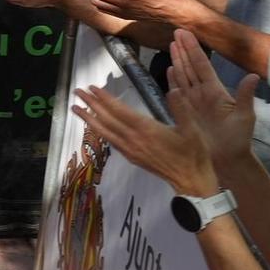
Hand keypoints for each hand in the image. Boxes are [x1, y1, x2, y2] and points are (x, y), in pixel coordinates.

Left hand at [71, 86, 219, 198]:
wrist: (190, 180)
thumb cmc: (193, 154)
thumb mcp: (192, 129)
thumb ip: (181, 108)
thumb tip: (172, 90)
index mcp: (147, 130)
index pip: (119, 111)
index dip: (105, 99)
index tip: (92, 88)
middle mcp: (133, 139)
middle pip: (107, 119)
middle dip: (91, 104)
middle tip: (77, 92)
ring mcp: (130, 149)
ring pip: (105, 131)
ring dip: (89, 118)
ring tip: (76, 108)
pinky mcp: (131, 156)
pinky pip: (110, 141)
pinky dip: (99, 131)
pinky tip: (94, 126)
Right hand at [164, 30, 258, 173]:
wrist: (228, 159)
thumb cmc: (238, 139)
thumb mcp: (245, 116)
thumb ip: (245, 95)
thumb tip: (253, 76)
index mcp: (215, 91)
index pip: (202, 66)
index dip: (194, 50)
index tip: (187, 34)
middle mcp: (203, 93)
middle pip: (191, 67)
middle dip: (184, 50)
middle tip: (176, 32)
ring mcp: (194, 102)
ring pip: (183, 76)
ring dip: (177, 60)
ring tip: (171, 45)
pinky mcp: (186, 111)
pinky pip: (178, 92)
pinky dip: (172, 80)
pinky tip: (169, 70)